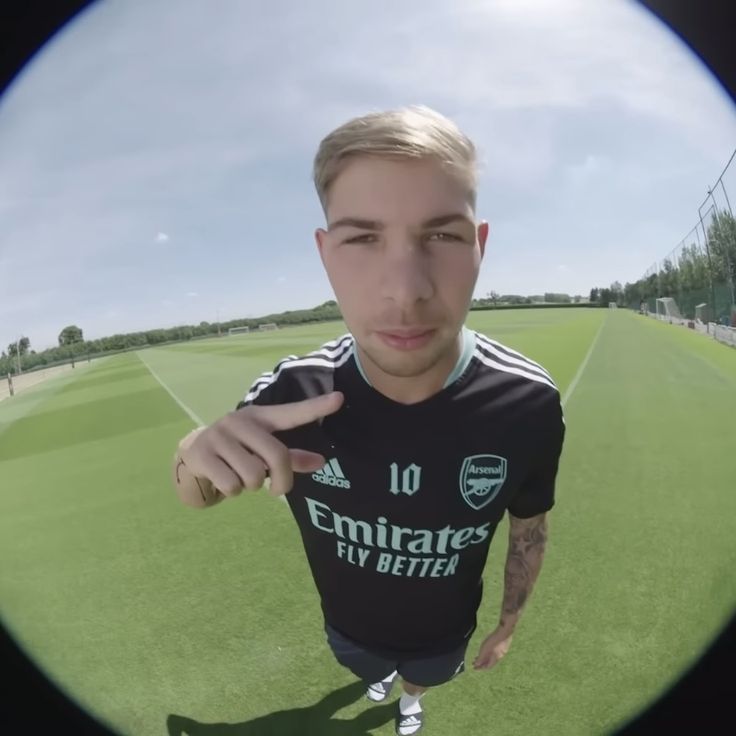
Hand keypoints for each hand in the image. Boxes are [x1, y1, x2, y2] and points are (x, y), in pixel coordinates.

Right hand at [178, 391, 343, 498]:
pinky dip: (232, 492)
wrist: (192, 454)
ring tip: (240, 477)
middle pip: (277, 456)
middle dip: (281, 481)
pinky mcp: (202, 453)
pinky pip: (231, 485)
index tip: (340, 399)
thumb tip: (321, 462)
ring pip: (252, 476)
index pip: (292, 413)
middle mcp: (241, 421)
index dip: (316, 407)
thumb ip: (292, 457)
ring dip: (250, 487)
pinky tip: (223, 480)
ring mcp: (219, 435)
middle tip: (277, 490)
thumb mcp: (263, 450)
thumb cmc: (238, 452)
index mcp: (261, 417)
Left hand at [472, 627, 512, 670]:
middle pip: (489, 662)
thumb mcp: (485, 649)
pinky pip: (494, 652)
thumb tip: (476, 665)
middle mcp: (499, 656)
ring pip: (492, 657)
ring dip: (484, 658)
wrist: (505, 631)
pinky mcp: (502, 646)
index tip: (474, 668)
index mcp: (495, 658)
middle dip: (481, 663)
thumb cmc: (494, 640)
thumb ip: (481, 657)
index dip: (480, 668)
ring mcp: (502, 651)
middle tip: (474, 663)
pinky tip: (486, 649)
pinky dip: (488, 653)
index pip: (487, 666)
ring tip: (478, 657)